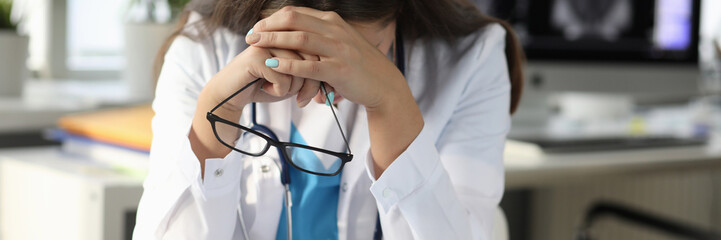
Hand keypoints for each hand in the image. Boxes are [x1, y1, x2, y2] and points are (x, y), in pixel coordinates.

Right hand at [205, 45, 320, 110]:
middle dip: (311, 85)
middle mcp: (279, 35)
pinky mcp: (256, 56)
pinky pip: (282, 77)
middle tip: (301, 99)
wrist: (232, 94)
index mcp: (290, 36)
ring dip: (293, 88)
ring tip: (279, 89)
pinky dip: (278, 90)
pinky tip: (266, 87)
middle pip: (311, 58)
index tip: (313, 95)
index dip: (320, 76)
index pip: (318, 51)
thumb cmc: (264, 85)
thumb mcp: (293, 81)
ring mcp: (267, 43)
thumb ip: (310, 75)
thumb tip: (328, 83)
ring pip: (298, 68)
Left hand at [245, 6, 404, 108]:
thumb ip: (320, 36)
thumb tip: (293, 34)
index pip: (296, 13)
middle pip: (294, 20)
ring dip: (274, 41)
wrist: (384, 85)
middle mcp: (335, 30)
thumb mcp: (340, 43)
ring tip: (255, 46)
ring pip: (299, 39)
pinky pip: (309, 65)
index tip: (257, 28)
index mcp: (333, 21)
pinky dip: (289, 65)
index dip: (273, 19)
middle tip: (250, 36)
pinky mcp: (339, 70)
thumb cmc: (358, 67)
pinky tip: (273, 66)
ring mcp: (338, 49)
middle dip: (268, 27)